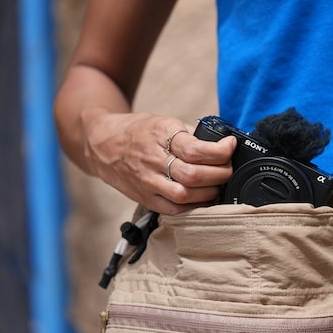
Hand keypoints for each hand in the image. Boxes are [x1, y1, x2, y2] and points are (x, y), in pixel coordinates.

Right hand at [84, 111, 235, 213]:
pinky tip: (203, 199)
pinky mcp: (145, 198)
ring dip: (210, 192)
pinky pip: (174, 210)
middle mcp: (153, 159)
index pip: (195, 149)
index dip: (220, 151)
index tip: (229, 146)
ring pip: (185, 195)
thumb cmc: (137, 132)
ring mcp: (147, 181)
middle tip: (227, 168)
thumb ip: (189, 135)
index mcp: (159, 135)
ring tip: (217, 184)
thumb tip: (219, 144)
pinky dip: (194, 206)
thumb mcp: (163, 122)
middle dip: (220, 174)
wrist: (103, 144)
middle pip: (194, 175)